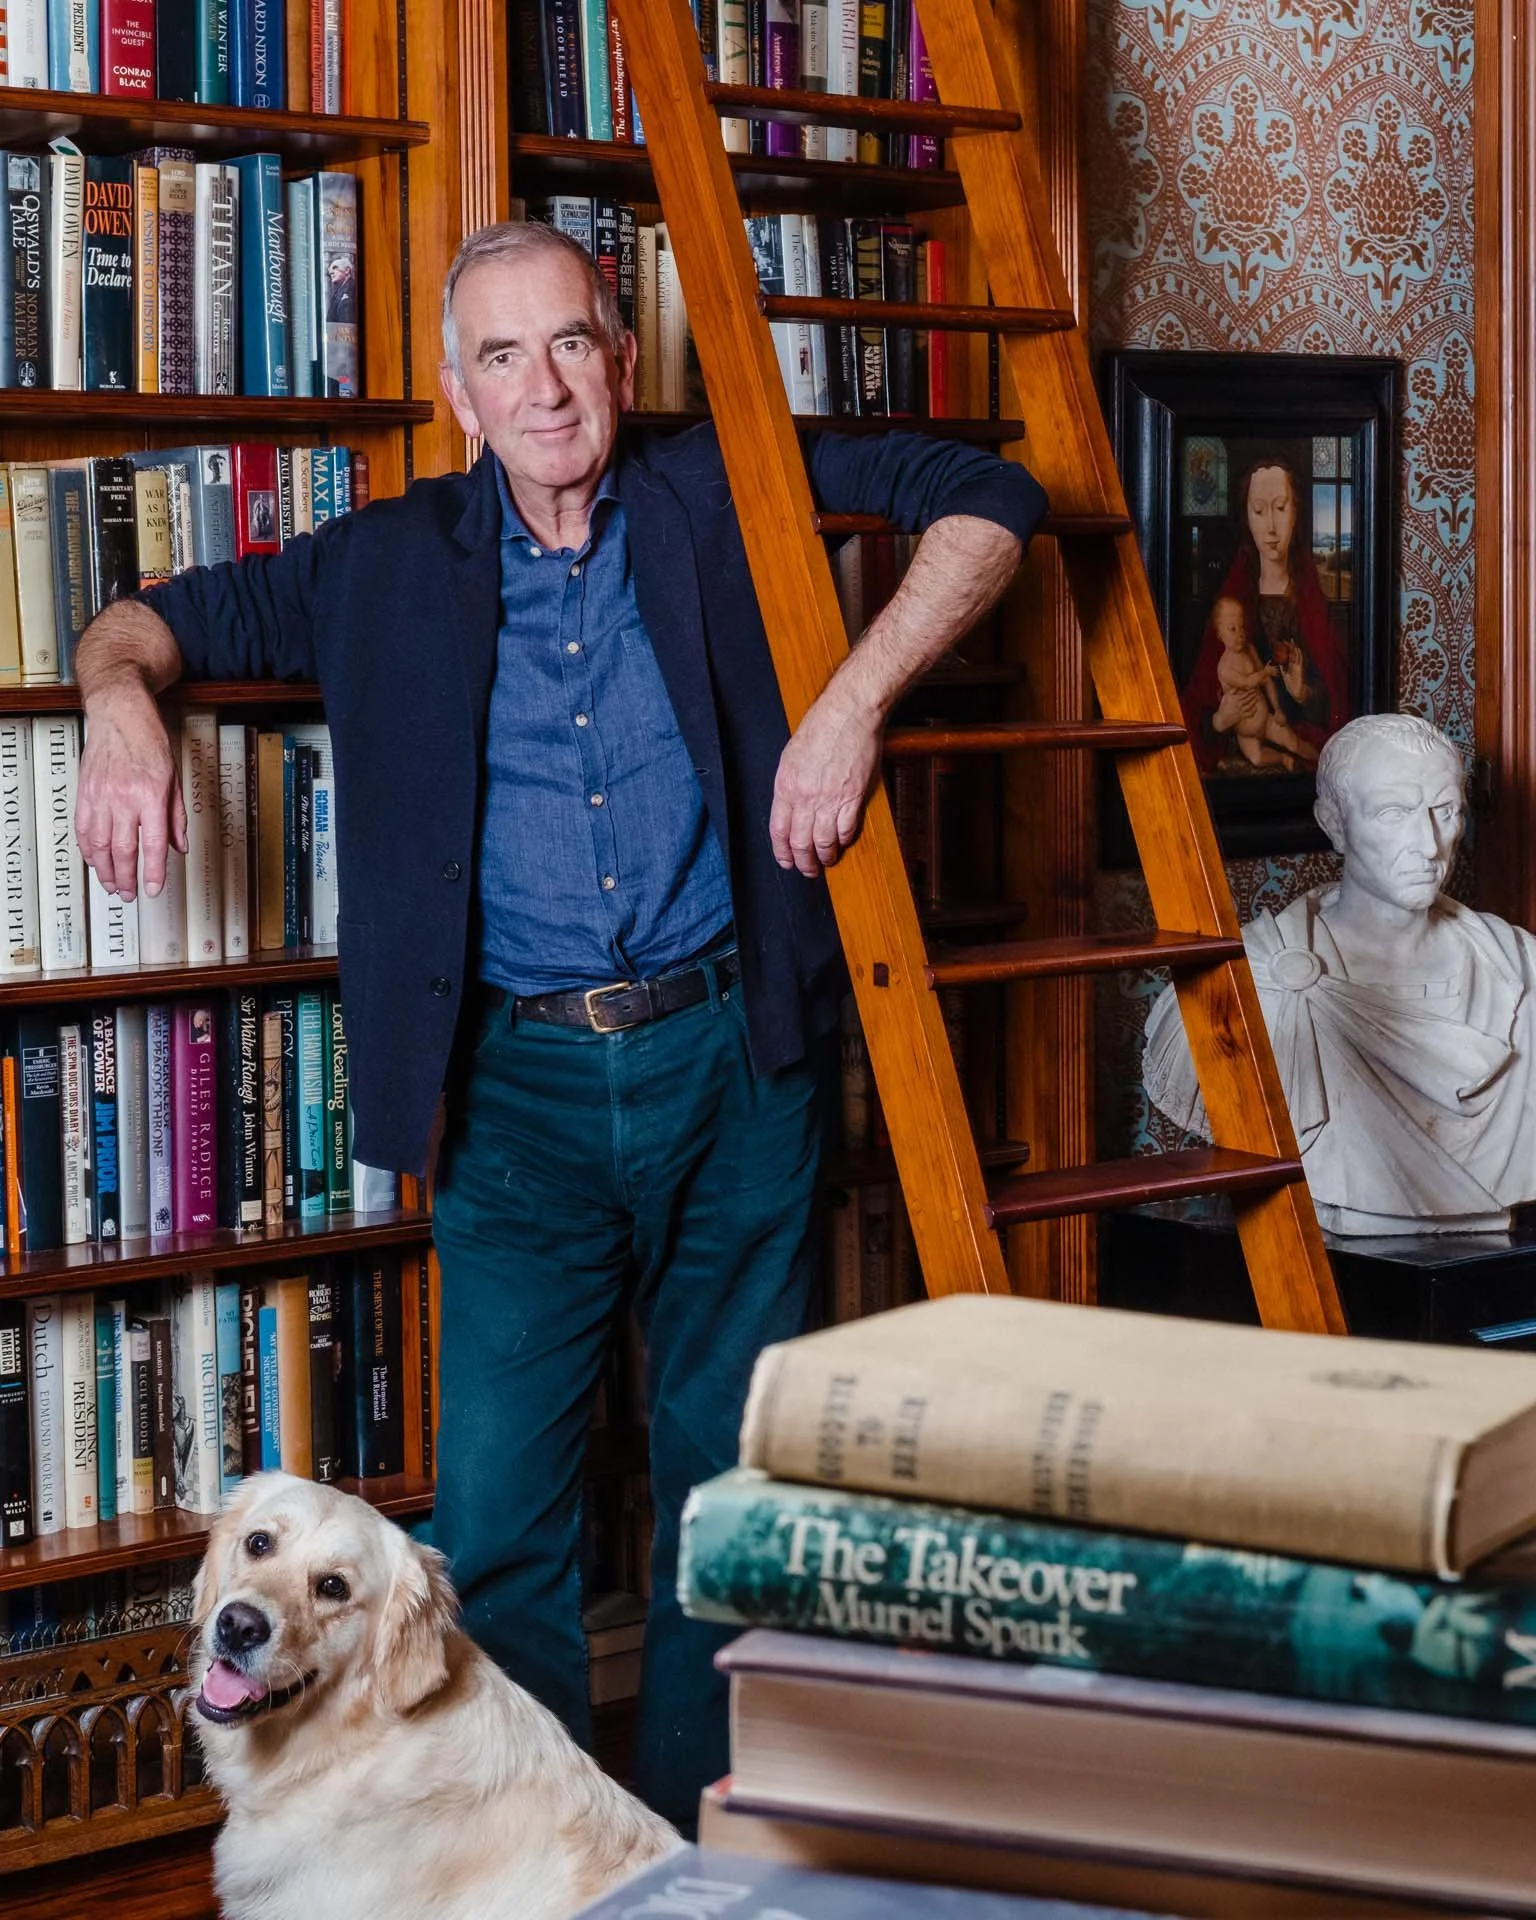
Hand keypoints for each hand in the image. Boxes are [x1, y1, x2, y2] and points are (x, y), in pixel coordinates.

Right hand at [75, 687, 186, 900]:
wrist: (119, 711)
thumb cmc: (149, 738)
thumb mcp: (174, 777)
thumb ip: (176, 816)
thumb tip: (180, 846)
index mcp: (151, 794)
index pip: (153, 844)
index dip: (154, 872)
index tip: (154, 889)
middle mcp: (123, 797)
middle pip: (123, 850)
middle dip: (126, 878)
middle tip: (130, 895)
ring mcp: (100, 795)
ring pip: (100, 844)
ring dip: (105, 869)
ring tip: (112, 885)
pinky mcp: (85, 792)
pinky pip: (83, 828)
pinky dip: (88, 849)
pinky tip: (94, 860)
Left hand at [769, 684, 882, 877]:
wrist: (848, 713)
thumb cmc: (821, 728)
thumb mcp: (791, 757)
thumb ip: (789, 785)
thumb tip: (790, 808)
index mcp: (786, 786)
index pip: (778, 831)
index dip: (782, 852)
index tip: (786, 861)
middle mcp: (805, 797)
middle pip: (801, 842)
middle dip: (804, 862)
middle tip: (808, 870)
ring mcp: (829, 799)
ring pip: (823, 842)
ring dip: (825, 857)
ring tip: (827, 861)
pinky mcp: (852, 797)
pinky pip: (846, 829)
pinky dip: (844, 840)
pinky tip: (842, 841)